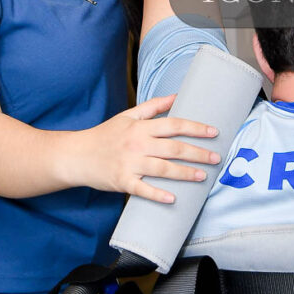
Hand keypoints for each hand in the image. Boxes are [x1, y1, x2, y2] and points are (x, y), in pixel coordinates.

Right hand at [72, 94, 221, 203]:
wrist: (76, 155)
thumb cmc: (105, 135)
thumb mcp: (127, 115)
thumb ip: (153, 106)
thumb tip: (177, 95)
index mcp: (140, 127)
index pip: (174, 125)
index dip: (195, 128)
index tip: (213, 132)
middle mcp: (137, 144)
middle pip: (173, 148)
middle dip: (197, 153)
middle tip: (216, 157)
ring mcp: (130, 164)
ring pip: (163, 169)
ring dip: (185, 173)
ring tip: (203, 176)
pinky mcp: (122, 181)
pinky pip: (142, 189)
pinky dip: (157, 195)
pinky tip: (173, 198)